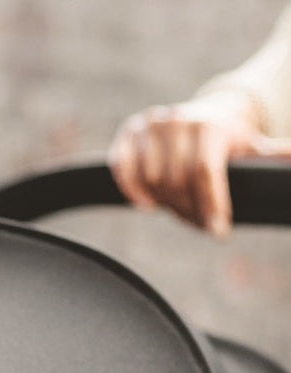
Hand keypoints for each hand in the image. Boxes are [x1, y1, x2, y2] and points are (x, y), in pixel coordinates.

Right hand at [109, 93, 290, 235]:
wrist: (201, 115)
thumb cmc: (228, 140)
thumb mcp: (253, 147)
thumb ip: (273, 155)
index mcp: (209, 125)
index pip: (205, 173)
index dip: (212, 205)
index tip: (219, 232)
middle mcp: (178, 120)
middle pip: (177, 181)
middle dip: (189, 208)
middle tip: (199, 221)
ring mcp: (150, 125)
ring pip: (152, 180)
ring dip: (164, 202)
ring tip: (178, 206)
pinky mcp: (128, 132)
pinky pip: (123, 170)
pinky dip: (132, 191)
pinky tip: (147, 203)